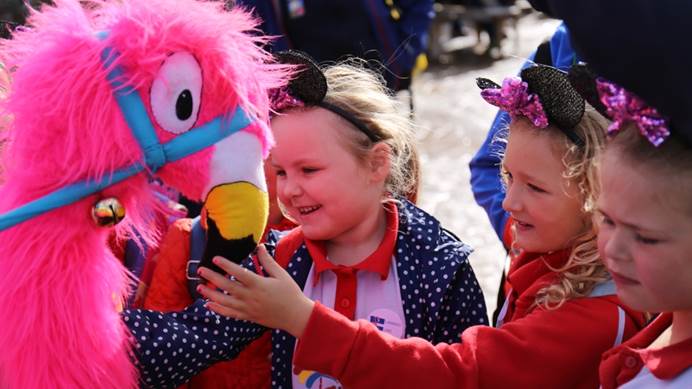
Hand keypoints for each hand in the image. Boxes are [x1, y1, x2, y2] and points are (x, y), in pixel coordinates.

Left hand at [196, 245, 314, 337]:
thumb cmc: (290, 293)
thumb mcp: (281, 274)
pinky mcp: (248, 316)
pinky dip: (218, 310)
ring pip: (225, 302)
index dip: (226, 265)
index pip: (238, 273)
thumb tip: (259, 246)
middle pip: (227, 286)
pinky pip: (230, 313)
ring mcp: (248, 308)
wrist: (295, 316)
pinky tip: (209, 304)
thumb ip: (268, 261)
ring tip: (200, 287)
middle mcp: (250, 296)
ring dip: (211, 294)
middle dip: (212, 278)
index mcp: (258, 284)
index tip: (215, 258)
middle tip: (200, 270)